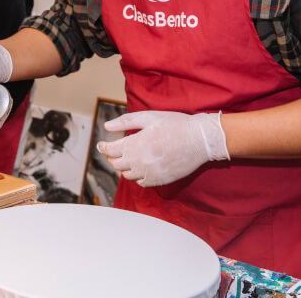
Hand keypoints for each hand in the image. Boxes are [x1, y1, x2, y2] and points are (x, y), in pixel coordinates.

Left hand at [97, 110, 229, 186]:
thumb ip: (126, 122)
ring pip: (127, 175)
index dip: (103, 147)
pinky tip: (142, 166)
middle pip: (116, 164)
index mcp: (134, 144)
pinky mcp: (159, 180)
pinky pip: (141, 183)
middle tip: (115, 150)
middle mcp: (139, 161)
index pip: (110, 150)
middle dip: (112, 157)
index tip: (101, 145)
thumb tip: (107, 127)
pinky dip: (137, 176)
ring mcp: (149, 173)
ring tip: (130, 157)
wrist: (199, 140)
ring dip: (125, 167)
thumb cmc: (174, 125)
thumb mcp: (148, 117)